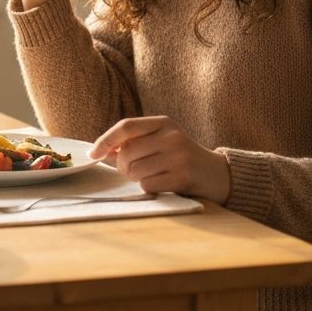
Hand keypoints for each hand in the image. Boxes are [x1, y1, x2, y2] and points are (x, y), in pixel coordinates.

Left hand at [88, 116, 231, 204]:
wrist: (218, 175)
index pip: (126, 126)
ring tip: (151, 176)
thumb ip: (134, 143)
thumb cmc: (181, 158)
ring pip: (135, 170)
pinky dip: (148, 188)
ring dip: (136, 178)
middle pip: (127, 152)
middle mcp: (171, 135)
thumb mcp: (162, 142)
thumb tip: (101, 152)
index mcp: (163, 122)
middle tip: (131, 171)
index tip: (93, 154)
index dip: (105, 140)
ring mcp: (178, 155)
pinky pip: (148, 185)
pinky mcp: (182, 176)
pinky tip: (161, 185)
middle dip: (122, 166)